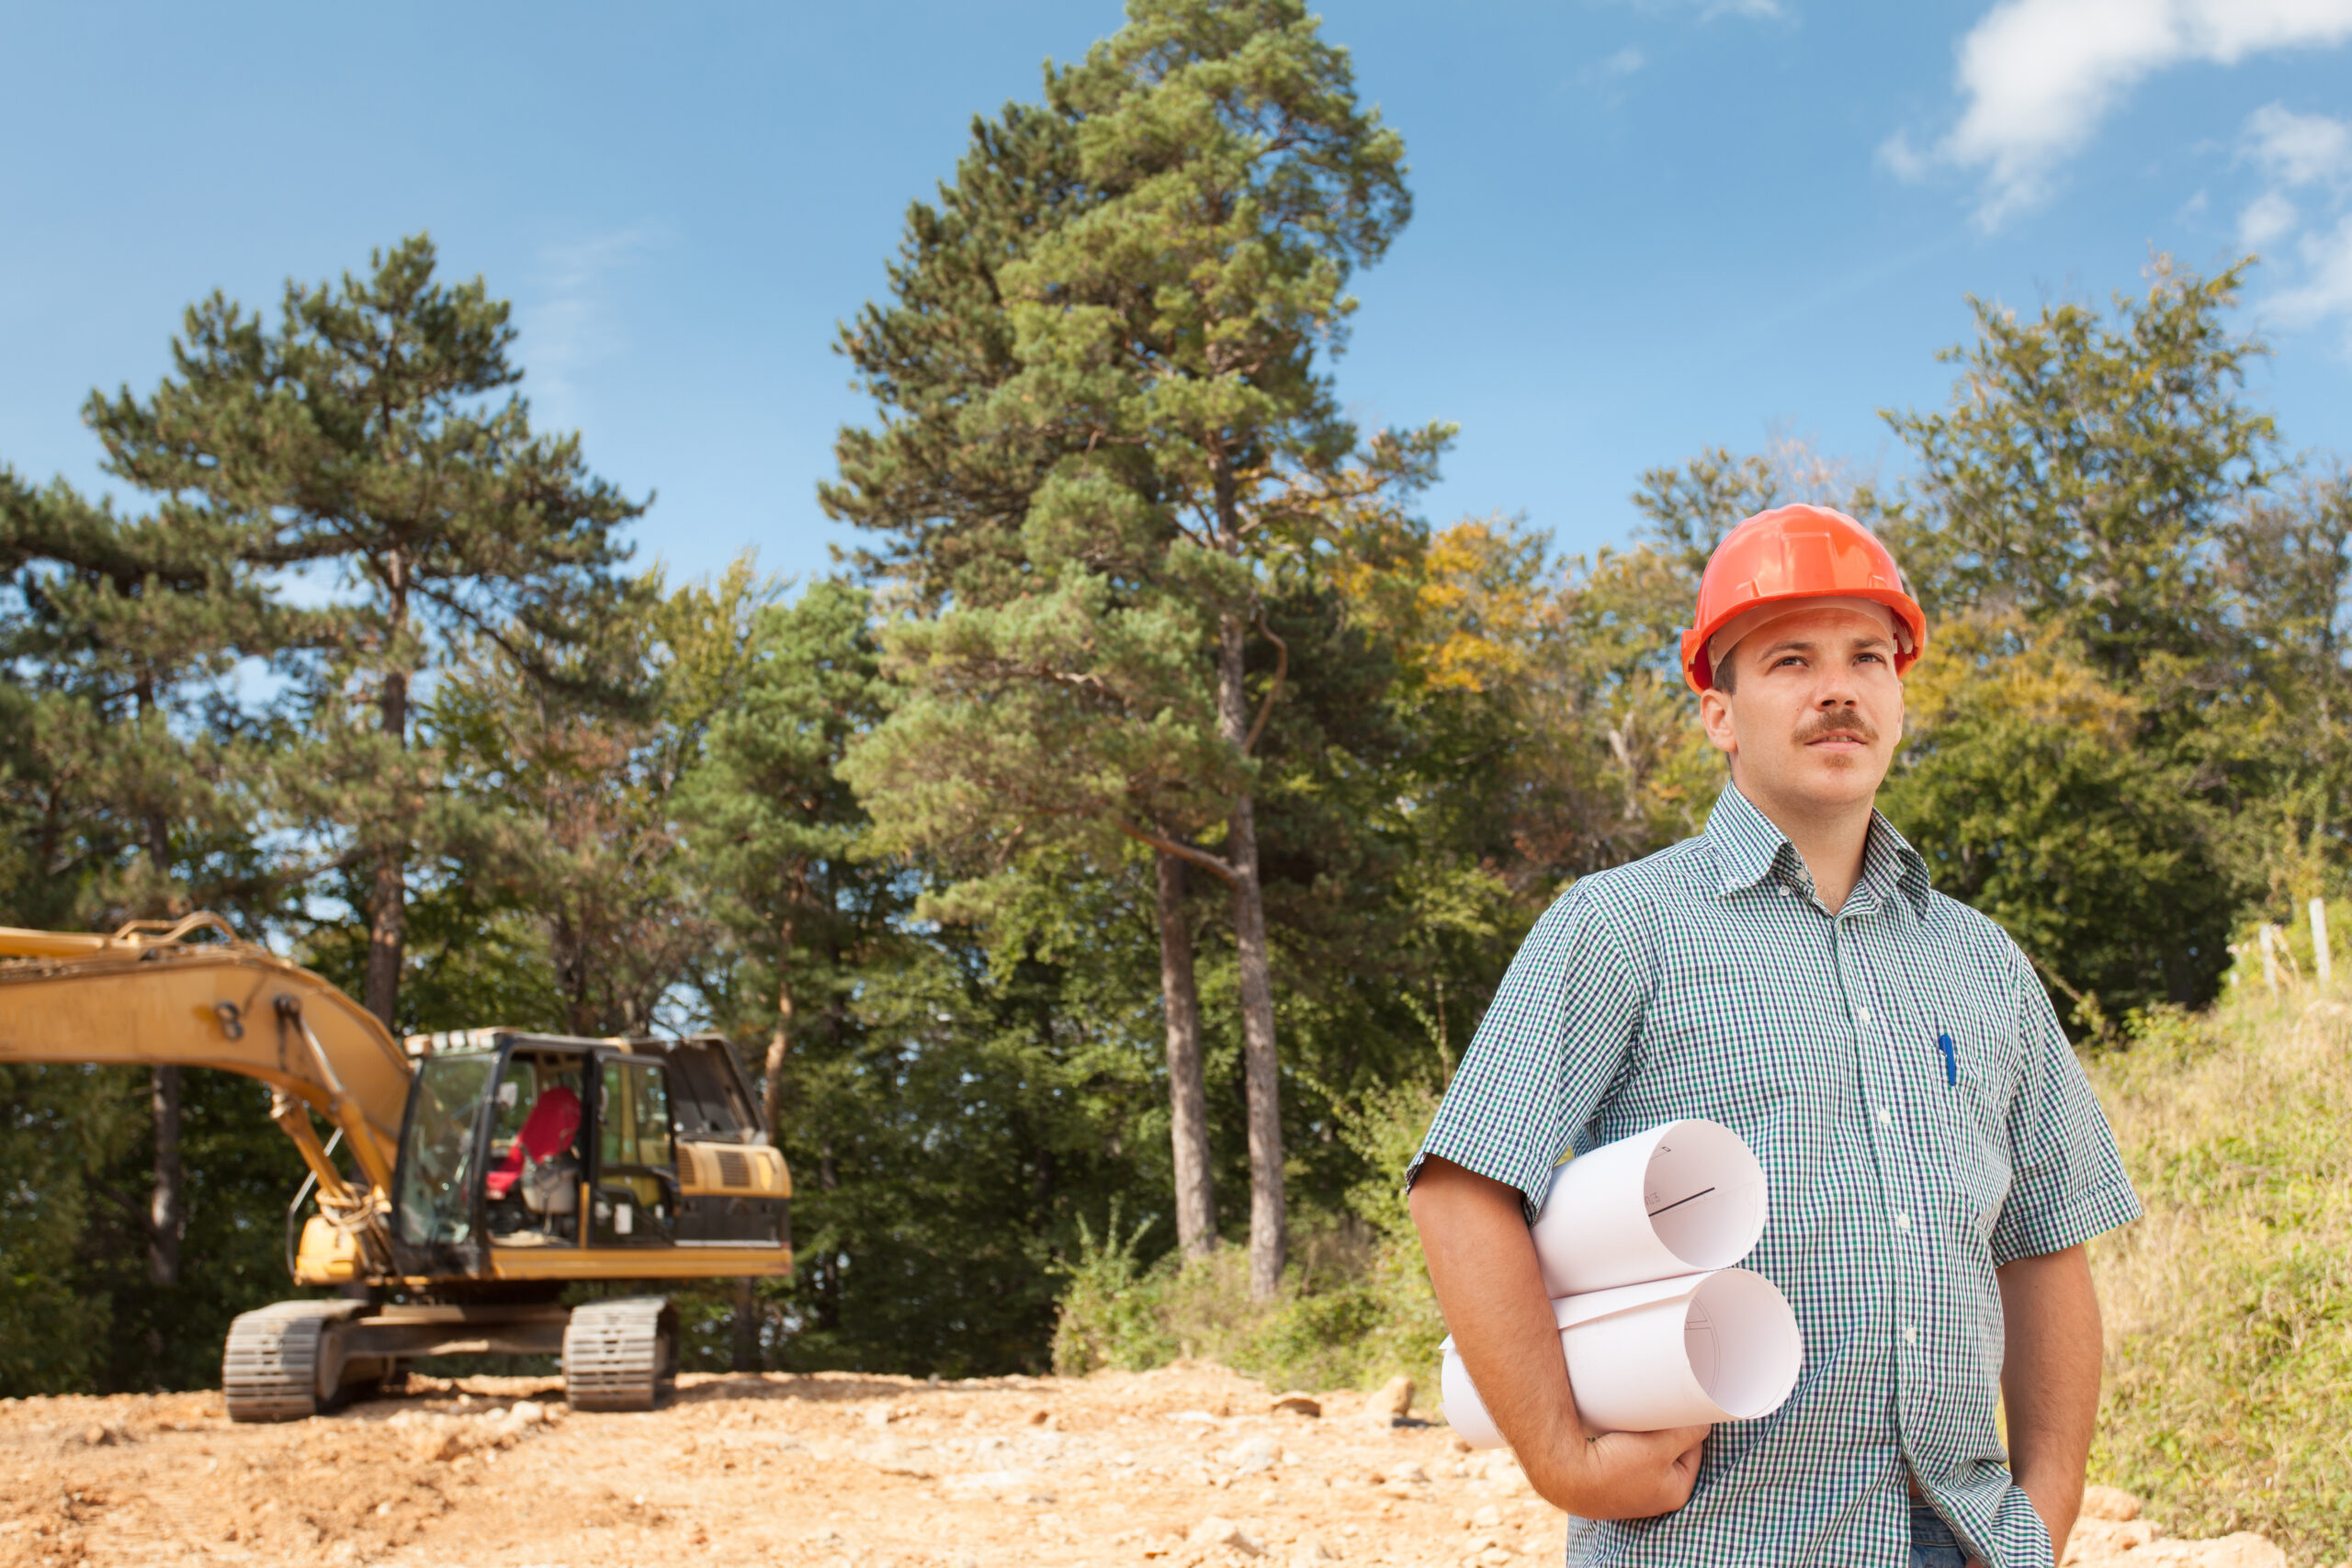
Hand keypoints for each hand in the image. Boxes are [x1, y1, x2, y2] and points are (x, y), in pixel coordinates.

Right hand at [1529, 1423, 1709, 1519]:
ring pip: (1647, 1449)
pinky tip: (1617, 1427)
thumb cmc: (1615, 1467)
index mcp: (1675, 1492)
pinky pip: (1625, 1452)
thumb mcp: (1661, 1447)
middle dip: (1664, 1429)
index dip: (1687, 1425)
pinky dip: (1625, 1439)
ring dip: (1644, 1433)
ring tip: (1635, 1417)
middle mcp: (1654, 1495)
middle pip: (1670, 1449)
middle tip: (1654, 1409)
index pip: (1694, 1449)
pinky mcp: (1608, 1478)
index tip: (1677, 1406)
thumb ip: (1689, 1432)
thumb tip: (1705, 1420)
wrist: (1564, 1475)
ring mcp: (1630, 1488)